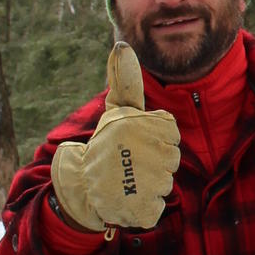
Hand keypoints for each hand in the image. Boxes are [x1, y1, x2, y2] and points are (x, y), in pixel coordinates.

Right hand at [50, 41, 181, 232]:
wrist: (81, 187)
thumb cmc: (104, 144)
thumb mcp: (115, 111)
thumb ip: (124, 81)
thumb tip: (122, 44)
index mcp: (134, 125)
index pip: (171, 132)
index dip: (156, 138)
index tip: (134, 141)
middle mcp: (138, 151)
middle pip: (173, 158)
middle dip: (156, 162)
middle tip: (130, 162)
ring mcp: (141, 182)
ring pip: (167, 183)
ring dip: (151, 184)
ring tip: (127, 180)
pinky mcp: (141, 209)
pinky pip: (157, 206)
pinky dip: (145, 206)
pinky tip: (128, 198)